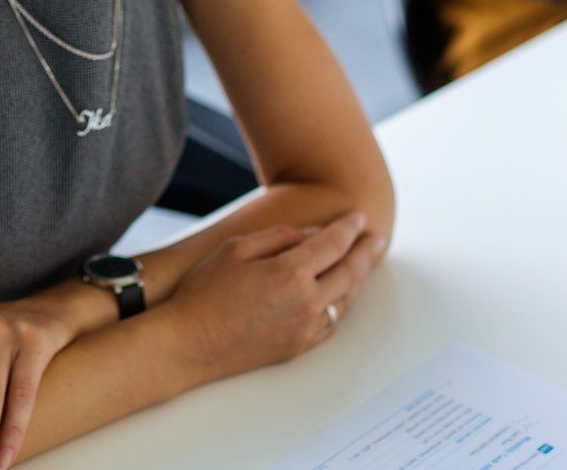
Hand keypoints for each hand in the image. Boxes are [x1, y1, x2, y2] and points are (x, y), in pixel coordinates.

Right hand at [166, 213, 384, 382]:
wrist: (190, 343)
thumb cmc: (206, 291)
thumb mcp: (236, 249)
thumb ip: (278, 237)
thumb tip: (311, 236)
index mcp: (290, 273)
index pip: (332, 245)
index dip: (348, 229)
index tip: (358, 218)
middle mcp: (306, 303)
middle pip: (349, 273)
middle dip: (365, 252)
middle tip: (377, 238)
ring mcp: (305, 329)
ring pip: (345, 301)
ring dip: (357, 279)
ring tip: (363, 263)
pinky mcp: (299, 348)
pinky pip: (332, 323)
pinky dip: (341, 304)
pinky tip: (339, 295)